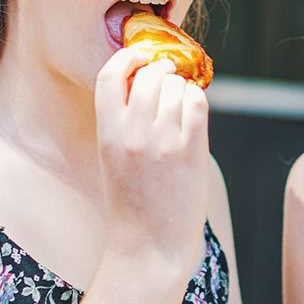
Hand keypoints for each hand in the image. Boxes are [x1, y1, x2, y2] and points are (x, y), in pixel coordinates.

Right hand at [93, 48, 211, 263]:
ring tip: (179, 103)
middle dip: (160, 71)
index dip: (126, 57)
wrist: (149, 248)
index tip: (139, 55)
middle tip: (168, 76)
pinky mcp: (190, 151)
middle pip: (149, 75)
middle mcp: (133, 133)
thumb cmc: (132, 205)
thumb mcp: (114, 159)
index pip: (109, 76)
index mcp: (107, 134)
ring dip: (180, 87)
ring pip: (175, 86)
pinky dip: (196, 100)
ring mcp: (163, 141)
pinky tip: (192, 111)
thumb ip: (125, 122)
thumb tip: (152, 80)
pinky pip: (197, 103)